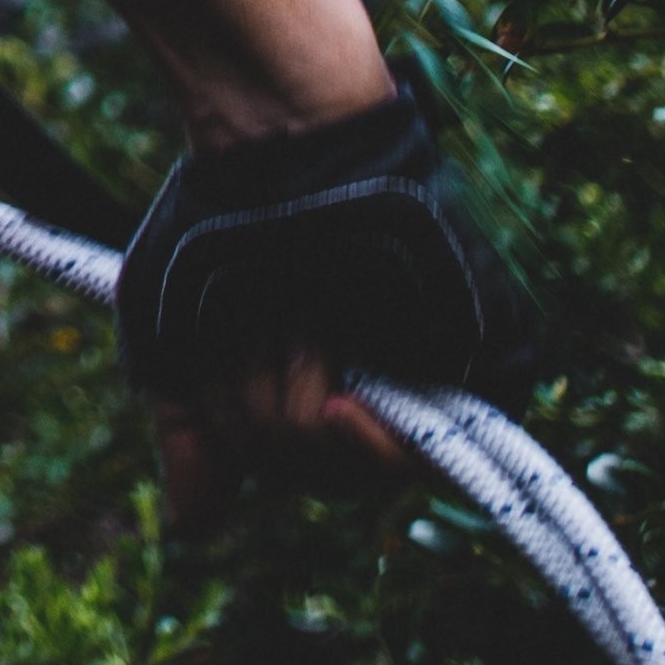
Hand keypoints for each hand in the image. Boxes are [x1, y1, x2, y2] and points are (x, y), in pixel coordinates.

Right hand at [118, 93, 535, 524]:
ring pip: (376, 469)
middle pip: (334, 476)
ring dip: (306, 407)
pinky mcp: (488, 352)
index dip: (256, 441)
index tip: (223, 378)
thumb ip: (192, 433)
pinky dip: (379, 433)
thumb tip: (198, 528)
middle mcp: (391, 374)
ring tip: (297, 319)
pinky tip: (350, 378)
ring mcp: (440, 365)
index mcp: (332, 371)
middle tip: (264, 326)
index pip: (307, 463)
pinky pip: (444, 448)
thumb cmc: (221, 219)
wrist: (278, 137)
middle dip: (272, 417)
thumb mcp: (176, 337)